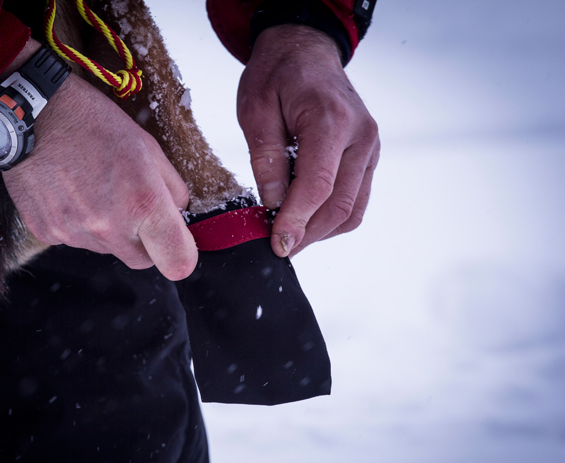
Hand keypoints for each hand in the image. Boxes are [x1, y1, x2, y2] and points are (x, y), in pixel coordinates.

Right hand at [2, 46, 196, 280]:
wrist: (29, 115)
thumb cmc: (91, 123)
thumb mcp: (148, 146)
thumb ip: (172, 187)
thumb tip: (179, 213)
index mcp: (142, 203)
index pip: (178, 262)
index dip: (182, 253)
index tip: (179, 241)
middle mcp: (109, 227)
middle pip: (141, 260)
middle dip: (145, 241)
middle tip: (133, 205)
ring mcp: (75, 234)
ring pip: (107, 249)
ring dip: (109, 230)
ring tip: (94, 188)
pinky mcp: (48, 233)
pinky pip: (75, 240)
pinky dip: (78, 223)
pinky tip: (70, 192)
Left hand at [237, 24, 379, 256]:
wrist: (306, 51)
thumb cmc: (277, 75)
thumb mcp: (256, 111)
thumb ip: (266, 160)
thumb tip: (273, 205)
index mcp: (331, 121)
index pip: (318, 186)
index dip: (296, 221)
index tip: (277, 245)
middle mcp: (361, 136)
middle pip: (340, 205)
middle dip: (308, 234)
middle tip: (278, 247)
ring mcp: (371, 146)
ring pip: (353, 209)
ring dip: (321, 231)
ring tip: (289, 235)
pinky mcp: (369, 155)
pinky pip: (357, 199)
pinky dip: (332, 217)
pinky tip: (306, 218)